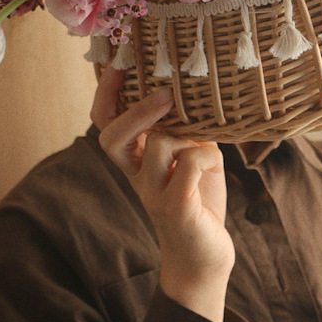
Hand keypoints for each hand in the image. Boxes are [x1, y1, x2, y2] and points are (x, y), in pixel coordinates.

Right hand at [92, 67, 234, 321]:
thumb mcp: (192, 155)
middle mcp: (136, 176)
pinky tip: (215, 165)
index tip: (119, 64)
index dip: (106, 94)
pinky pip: (188, 165)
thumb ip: (186, 129)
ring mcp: (152, 193)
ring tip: (205, 144)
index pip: (105, 123)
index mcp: (135, 160)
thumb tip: (196, 96)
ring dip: (188, 134)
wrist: (205, 257)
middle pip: (111, 137)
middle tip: (164, 93)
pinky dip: (205, 156)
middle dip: (136, 110)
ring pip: (159, 144)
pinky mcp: (175, 207)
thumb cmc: (198, 200)